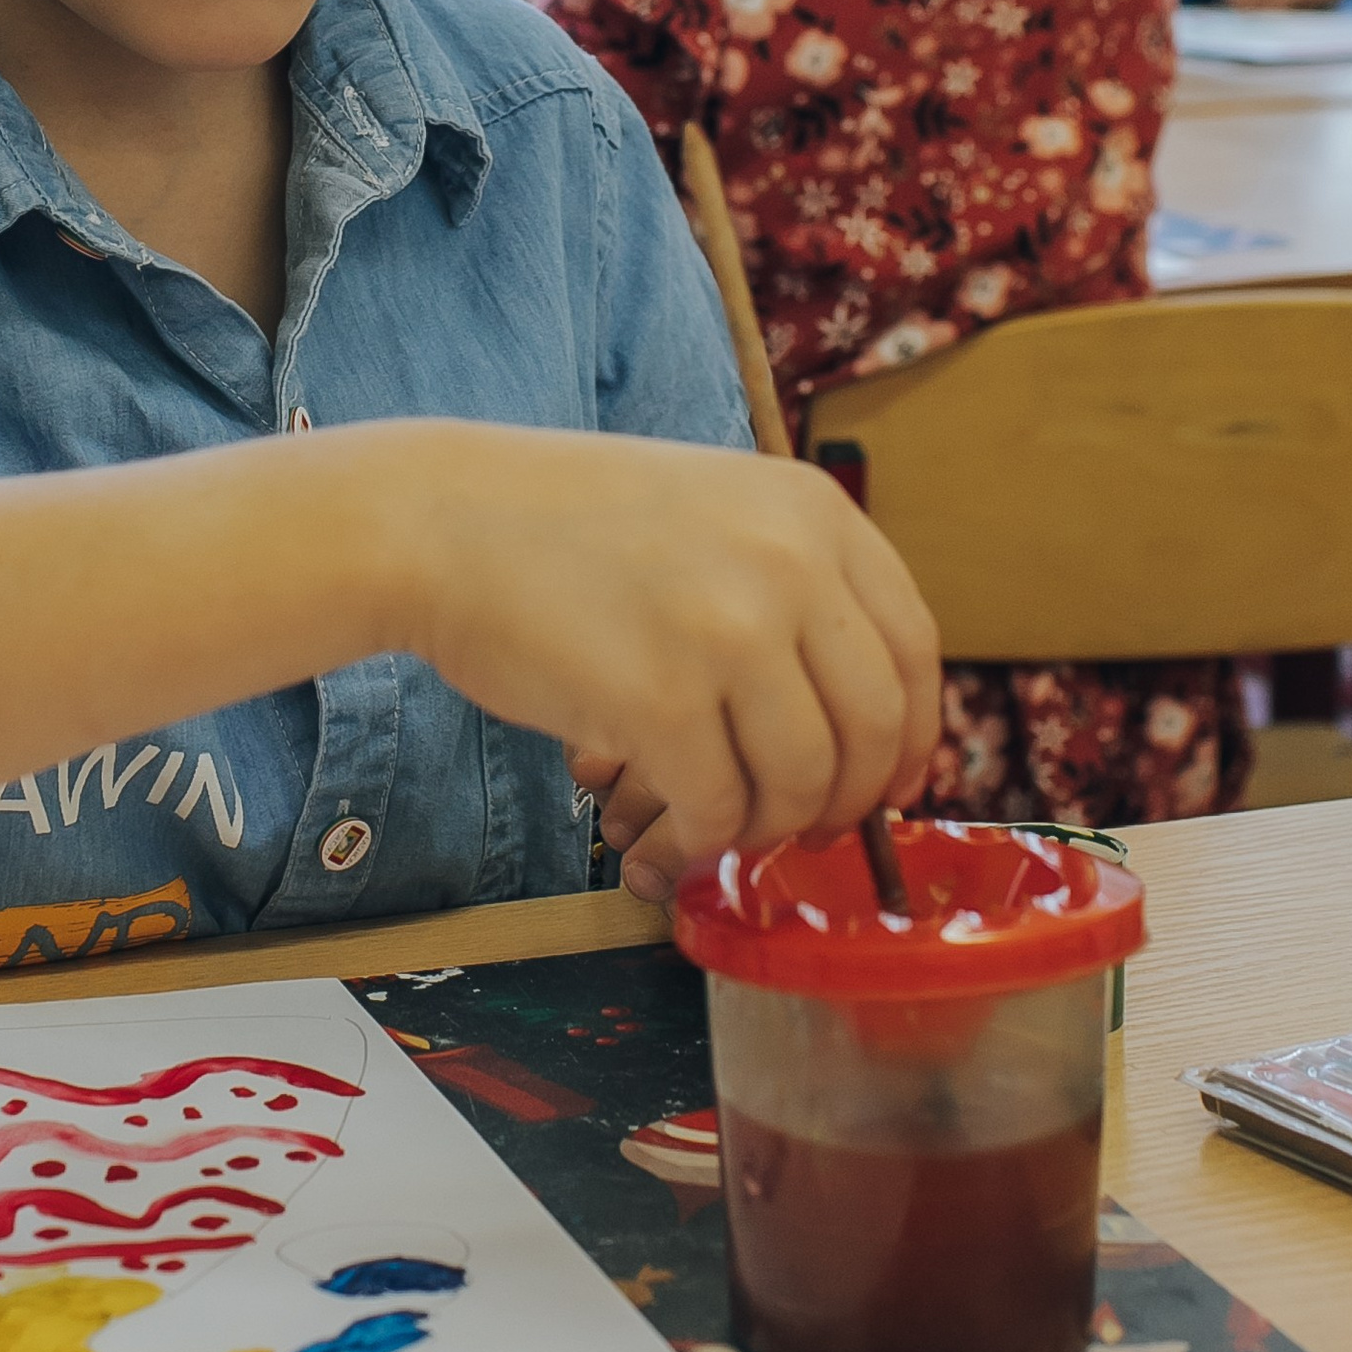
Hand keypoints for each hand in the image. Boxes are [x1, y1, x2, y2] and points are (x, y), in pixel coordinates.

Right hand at [400, 432, 940, 895]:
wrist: (437, 520)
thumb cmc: (561, 529)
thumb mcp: (712, 511)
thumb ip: (790, 585)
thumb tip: (854, 721)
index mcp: (811, 512)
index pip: (914, 648)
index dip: (913, 736)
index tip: (891, 783)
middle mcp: (789, 564)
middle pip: (877, 725)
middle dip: (848, 800)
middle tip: (806, 827)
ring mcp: (729, 631)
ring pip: (803, 780)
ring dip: (764, 824)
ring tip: (718, 823)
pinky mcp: (660, 699)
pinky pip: (718, 808)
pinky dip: (698, 840)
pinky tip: (664, 833)